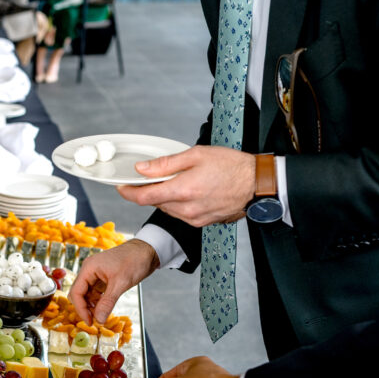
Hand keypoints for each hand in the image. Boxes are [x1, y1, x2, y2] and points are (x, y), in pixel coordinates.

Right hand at [68, 239, 157, 324]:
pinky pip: (95, 292)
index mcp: (89, 268)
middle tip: (95, 320)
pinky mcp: (103, 277)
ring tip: (101, 316)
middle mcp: (89, 270)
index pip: (76, 292)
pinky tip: (105, 308)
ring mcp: (96, 274)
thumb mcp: (120, 283)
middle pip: (79, 294)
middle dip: (85, 308)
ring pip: (87, 294)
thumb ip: (108, 302)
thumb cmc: (134, 261)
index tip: (89, 322)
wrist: (147, 251)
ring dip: (92, 306)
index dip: (81, 309)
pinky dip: (99, 301)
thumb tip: (99, 320)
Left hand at [117, 145, 255, 226]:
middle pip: (156, 203)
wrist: (257, 184)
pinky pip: (181, 214)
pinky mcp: (202, 223)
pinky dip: (178, 203)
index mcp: (183, 190)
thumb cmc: (233, 166)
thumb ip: (166, 164)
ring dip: (166, 197)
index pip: (145, 197)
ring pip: (168, 209)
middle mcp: (187, 209)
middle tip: (154, 176)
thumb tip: (143, 169)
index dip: (129, 192)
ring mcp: (195, 218)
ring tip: (179, 181)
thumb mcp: (196, 155)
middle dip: (150, 190)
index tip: (122, 187)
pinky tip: (190, 191)